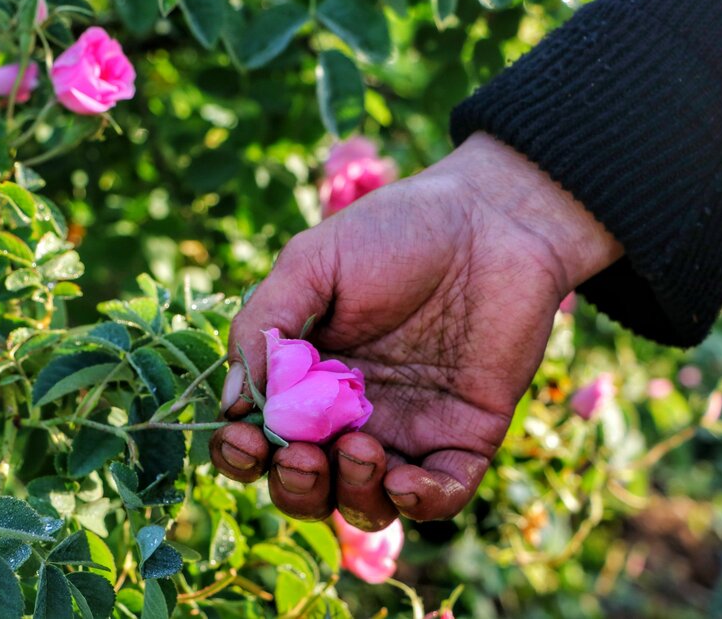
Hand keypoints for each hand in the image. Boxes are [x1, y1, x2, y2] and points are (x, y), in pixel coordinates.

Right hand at [210, 133, 621, 529]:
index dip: (242, 452)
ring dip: (350, 494)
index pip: (260, 437)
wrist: (492, 218)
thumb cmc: (395, 231)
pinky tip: (406, 481)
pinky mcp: (464, 437)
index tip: (243, 434)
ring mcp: (407, 429)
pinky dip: (420, 503)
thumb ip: (266, 326)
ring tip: (359, 449)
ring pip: (366, 501)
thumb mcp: (312, 263)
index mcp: (306, 377)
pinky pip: (441, 496)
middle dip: (293, 484)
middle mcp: (350, 414)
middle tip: (301, 454)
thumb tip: (229, 402)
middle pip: (306, 483)